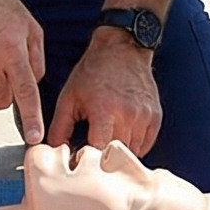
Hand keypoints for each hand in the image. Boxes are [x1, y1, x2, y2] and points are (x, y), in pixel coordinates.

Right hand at [0, 0, 45, 144]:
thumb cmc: (1, 5)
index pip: (24, 91)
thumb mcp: (30, 27)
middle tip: (3, 70)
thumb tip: (31, 88)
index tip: (33, 137)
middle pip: (0, 101)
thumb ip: (36, 60)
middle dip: (6, 93)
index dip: (31, 117)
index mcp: (12, 48)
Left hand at [48, 26, 162, 154]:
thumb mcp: (69, 97)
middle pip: (117, 156)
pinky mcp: (155, 117)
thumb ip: (60, 127)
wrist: (121, 48)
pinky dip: (133, 146)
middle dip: (102, 161)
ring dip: (118, 154)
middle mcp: (128, 115)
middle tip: (91, 154)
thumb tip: (54, 152)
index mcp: (105, 110)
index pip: (98, 152)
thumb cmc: (93, 71)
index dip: (87, 161)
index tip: (79, 161)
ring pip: (133, 153)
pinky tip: (120, 135)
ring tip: (106, 142)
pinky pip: (145, 145)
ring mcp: (144, 117)